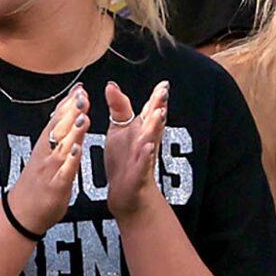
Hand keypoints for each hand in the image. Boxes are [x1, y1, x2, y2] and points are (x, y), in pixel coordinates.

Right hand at [5, 87, 89, 237]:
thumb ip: (58, 136)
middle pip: (58, 129)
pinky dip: (69, 161)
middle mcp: (45, 154)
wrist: (21, 212)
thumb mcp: (46, 155)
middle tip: (82, 96)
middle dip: (70, 112)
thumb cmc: (37, 182)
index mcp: (45, 146)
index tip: (79, 88)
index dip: (68, 104)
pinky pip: (62, 172)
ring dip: (72, 132)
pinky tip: (77, 151)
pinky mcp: (54, 187)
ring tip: (83, 118)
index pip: (57, 120)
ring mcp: (49, 170)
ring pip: (61, 147)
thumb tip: (68, 113)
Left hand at [102, 81, 170, 221]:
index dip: (157, 98)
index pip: (150, 110)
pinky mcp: (138, 174)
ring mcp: (143, 157)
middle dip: (159, 107)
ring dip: (155, 127)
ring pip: (150, 140)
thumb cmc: (124, 158)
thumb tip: (111, 85)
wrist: (125, 191)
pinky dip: (145, 156)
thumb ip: (119, 108)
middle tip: (164, 92)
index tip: (163, 84)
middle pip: (154, 121)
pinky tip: (147, 147)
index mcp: (142, 129)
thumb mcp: (119, 129)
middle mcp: (146, 140)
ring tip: (159, 114)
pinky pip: (143, 164)